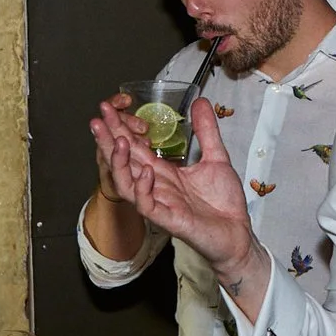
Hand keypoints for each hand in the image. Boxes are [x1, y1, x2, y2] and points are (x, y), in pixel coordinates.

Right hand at [89, 94, 257, 282]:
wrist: (239, 233)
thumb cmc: (224, 203)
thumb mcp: (216, 158)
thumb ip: (206, 131)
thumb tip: (199, 101)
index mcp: (164, 172)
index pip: (135, 147)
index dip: (121, 128)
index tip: (108, 108)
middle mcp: (156, 186)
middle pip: (124, 162)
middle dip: (109, 141)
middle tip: (97, 119)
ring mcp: (160, 203)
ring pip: (128, 184)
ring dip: (120, 163)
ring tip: (118, 141)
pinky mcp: (169, 220)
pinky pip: (147, 205)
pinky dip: (144, 188)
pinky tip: (147, 171)